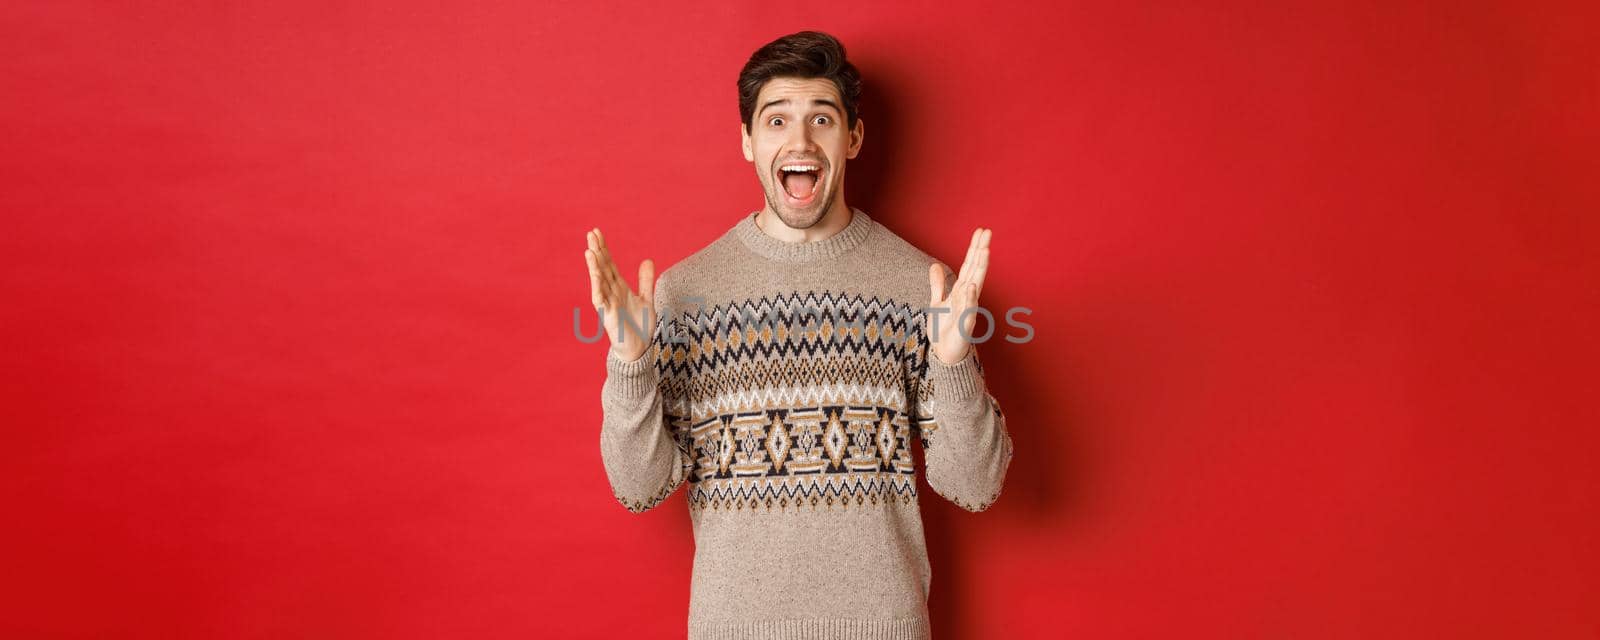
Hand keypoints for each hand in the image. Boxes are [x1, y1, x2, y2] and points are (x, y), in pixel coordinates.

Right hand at [584, 228, 655, 361]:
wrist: (639, 349)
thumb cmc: (640, 326)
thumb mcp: (647, 299)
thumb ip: (646, 280)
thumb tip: (648, 259)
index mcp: (620, 287)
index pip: (609, 264)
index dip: (604, 248)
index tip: (597, 232)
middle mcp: (611, 293)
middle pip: (602, 268)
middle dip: (597, 251)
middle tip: (590, 233)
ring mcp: (608, 303)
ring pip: (599, 281)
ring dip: (594, 266)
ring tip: (589, 250)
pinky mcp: (608, 314)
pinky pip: (600, 298)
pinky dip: (597, 285)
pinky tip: (595, 273)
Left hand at [928, 228, 990, 364]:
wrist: (944, 352)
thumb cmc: (944, 328)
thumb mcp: (937, 302)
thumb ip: (938, 284)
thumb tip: (935, 265)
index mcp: (962, 289)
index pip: (970, 264)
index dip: (975, 247)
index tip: (981, 230)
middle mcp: (968, 296)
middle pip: (976, 269)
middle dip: (981, 251)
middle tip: (988, 232)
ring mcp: (968, 309)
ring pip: (975, 285)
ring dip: (980, 269)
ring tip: (984, 251)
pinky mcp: (964, 324)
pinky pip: (968, 309)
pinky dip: (969, 298)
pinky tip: (971, 285)